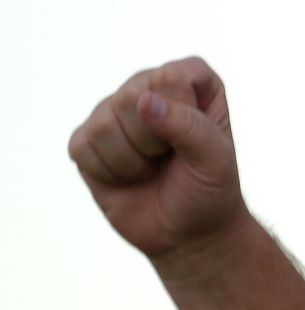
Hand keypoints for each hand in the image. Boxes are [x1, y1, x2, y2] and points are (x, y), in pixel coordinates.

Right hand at [68, 57, 247, 266]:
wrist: (188, 232)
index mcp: (189, 79)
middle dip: (154, 143)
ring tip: (151, 169)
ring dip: (132, 162)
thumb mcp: (215, 160)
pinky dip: (110, 173)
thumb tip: (144, 101)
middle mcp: (147, 86)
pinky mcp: (88, 138)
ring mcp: (113, 110)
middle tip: (171, 159)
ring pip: (103, 125)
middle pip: (130, 99)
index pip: (171, 77)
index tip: (197, 141)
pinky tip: (129, 177)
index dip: (184, 116)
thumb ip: (189, 126)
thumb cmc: (210, 190)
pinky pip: (83, 147)